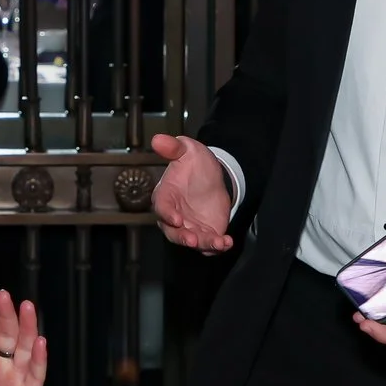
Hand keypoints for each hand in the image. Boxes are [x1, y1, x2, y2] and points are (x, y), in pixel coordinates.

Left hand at [0, 292, 43, 385]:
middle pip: (8, 335)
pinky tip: (39, 341)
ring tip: (27, 308)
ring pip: (25, 348)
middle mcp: (2, 364)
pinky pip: (36, 373)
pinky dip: (39, 357)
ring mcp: (16, 377)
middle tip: (5, 296)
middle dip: (7, 315)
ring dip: (27, 328)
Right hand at [150, 133, 233, 252]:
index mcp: (165, 196)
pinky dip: (217, 247)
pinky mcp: (205, 233)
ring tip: (218, 243)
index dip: (167, 214)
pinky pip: (208, 245)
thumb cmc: (194, 164)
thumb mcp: (187, 150)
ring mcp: (189, 227)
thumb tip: (158, 139)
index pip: (162, 208)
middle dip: (183, 237)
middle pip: (173, 232)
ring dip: (204, 244)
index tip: (176, 219)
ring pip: (192, 241)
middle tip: (193, 239)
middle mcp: (174, 216)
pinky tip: (227, 242)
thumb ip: (173, 147)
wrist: (212, 177)